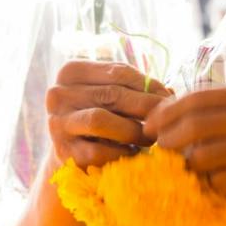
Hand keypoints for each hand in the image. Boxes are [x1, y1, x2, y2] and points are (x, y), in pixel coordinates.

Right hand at [45, 60, 171, 168]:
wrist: (73, 150)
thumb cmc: (100, 114)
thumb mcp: (112, 94)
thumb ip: (136, 88)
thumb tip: (169, 94)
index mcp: (71, 71)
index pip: (118, 72)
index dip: (148, 85)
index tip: (169, 98)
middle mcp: (58, 94)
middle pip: (112, 95)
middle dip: (145, 108)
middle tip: (166, 121)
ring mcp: (57, 123)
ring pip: (100, 120)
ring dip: (133, 131)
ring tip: (151, 139)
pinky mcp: (62, 152)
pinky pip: (97, 151)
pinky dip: (120, 153)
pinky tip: (133, 153)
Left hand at [144, 83, 225, 204]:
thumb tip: (181, 110)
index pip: (196, 100)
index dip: (166, 113)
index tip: (150, 124)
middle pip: (193, 127)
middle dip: (167, 139)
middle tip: (158, 148)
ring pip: (202, 157)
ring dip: (188, 164)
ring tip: (187, 166)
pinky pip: (221, 180)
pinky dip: (211, 182)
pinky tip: (213, 181)